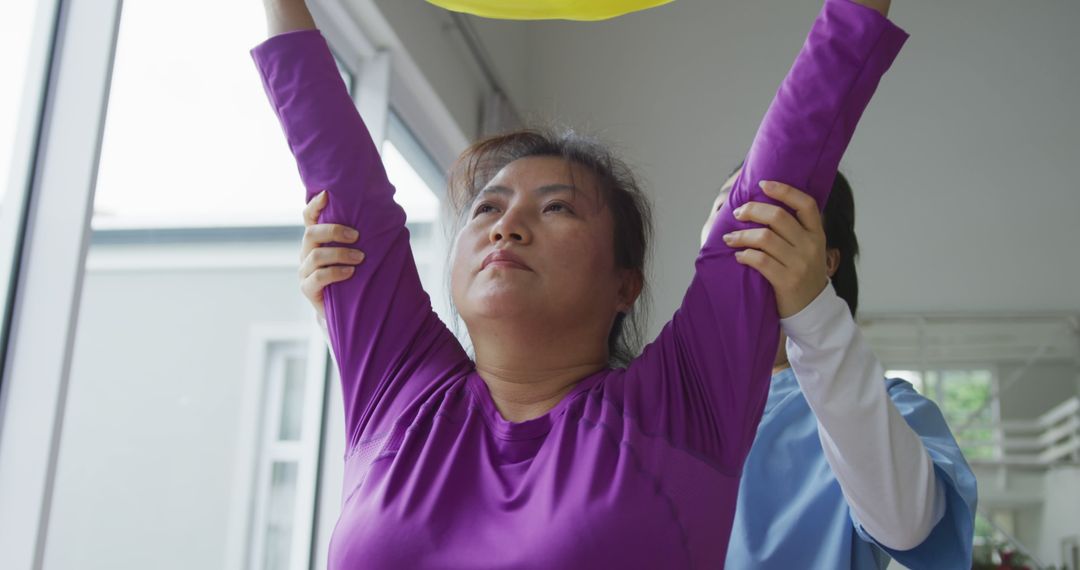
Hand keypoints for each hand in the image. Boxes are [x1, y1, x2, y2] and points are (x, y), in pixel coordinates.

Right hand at [299, 190, 363, 318]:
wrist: (348, 309)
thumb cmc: (356, 275)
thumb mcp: (358, 252)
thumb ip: (364, 236)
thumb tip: (392, 213)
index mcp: (317, 239)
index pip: (309, 217)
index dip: (315, 205)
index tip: (328, 195)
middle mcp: (306, 252)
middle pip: (311, 233)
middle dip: (334, 231)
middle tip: (357, 236)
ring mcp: (304, 270)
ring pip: (315, 255)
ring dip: (340, 254)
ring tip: (360, 258)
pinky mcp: (307, 288)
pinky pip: (318, 277)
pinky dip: (336, 272)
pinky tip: (351, 273)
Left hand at [723, 181, 829, 317]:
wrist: (812, 310)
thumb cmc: (803, 274)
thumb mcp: (808, 249)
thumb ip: (795, 231)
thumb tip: (763, 208)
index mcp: (817, 233)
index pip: (806, 203)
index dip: (784, 190)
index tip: (763, 184)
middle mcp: (811, 246)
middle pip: (778, 217)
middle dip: (753, 210)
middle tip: (738, 214)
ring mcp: (800, 263)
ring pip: (765, 238)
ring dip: (741, 235)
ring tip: (729, 238)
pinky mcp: (787, 281)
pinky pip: (760, 260)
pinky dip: (745, 255)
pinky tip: (739, 256)